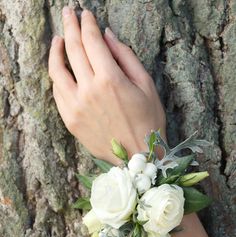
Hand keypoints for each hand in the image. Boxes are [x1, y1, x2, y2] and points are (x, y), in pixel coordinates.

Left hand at [48, 7, 165, 163]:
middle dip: (70, 27)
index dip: (88, 24)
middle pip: (72, 49)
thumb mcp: (146, 85)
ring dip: (56, 50)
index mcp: (110, 79)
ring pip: (57, 70)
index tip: (86, 14)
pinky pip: (58, 92)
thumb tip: (108, 35)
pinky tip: (61, 69)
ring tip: (58, 39)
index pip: (92, 41)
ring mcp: (76, 106)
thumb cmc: (147, 121)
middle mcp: (88, 91)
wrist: (137, 156)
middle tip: (69, 13)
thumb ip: (126, 57)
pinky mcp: (70, 120)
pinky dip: (57, 76)